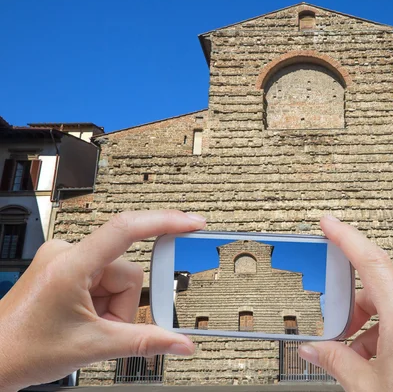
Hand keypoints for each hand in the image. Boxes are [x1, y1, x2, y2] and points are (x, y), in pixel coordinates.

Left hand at [0, 210, 205, 390]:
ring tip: (92, 329)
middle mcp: (67, 254)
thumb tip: (180, 342)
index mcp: (71, 265)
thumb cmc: (22, 349)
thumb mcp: (93, 347)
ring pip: (117, 279)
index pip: (127, 229)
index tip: (192, 224)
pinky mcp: (66, 270)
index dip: (165, 222)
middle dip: (124, 304)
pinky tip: (88, 321)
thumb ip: (145, 341)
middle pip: (126, 270)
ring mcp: (65, 261)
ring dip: (114, 307)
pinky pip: (103, 281)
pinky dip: (105, 304)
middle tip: (109, 327)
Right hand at [299, 216, 392, 391]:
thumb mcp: (363, 387)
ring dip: (372, 314)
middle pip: (388, 280)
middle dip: (356, 292)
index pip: (373, 264)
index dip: (348, 238)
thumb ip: (334, 358)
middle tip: (335, 313)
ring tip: (353, 346)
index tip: (330, 223)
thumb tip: (313, 345)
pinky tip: (373, 355)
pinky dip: (389, 328)